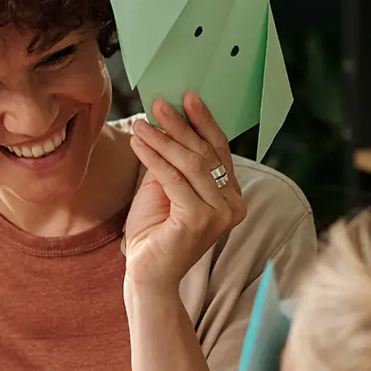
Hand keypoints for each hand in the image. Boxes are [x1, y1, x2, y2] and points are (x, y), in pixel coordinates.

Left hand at [124, 93, 245, 292]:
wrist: (147, 274)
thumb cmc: (155, 232)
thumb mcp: (166, 188)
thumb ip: (173, 161)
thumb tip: (167, 121)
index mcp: (230, 196)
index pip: (219, 151)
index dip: (203, 122)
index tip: (188, 97)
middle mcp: (232, 205)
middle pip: (206, 153)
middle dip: (181, 125)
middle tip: (159, 104)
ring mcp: (219, 214)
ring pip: (191, 163)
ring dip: (163, 139)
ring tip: (141, 122)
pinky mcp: (200, 220)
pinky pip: (174, 179)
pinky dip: (154, 157)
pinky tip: (138, 143)